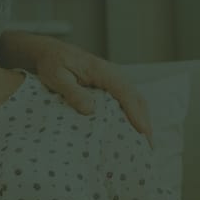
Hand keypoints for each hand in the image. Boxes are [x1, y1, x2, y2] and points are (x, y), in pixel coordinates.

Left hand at [32, 38, 152, 144]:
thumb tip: (90, 110)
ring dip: (141, 120)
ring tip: (144, 144)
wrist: (51, 52)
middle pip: (136, 98)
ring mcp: (114, 80)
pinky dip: (133, 115)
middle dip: (144, 121)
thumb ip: (73, 92)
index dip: (135, 112)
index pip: (124, 92)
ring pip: (135, 100)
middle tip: (148, 146)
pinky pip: (126, 101)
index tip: (142, 130)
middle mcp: (113, 74)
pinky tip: (132, 131)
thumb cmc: (53, 64)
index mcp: (101, 71)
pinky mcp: (110, 86)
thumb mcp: (57, 77)